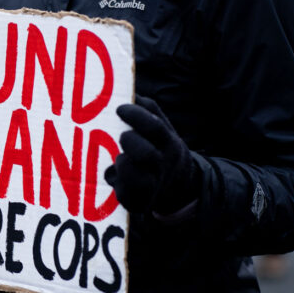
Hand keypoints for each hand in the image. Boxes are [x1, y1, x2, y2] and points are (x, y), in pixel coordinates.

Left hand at [104, 95, 199, 214]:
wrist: (180, 189)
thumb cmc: (162, 151)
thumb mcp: (164, 131)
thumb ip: (149, 110)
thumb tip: (131, 91)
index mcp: (170, 144)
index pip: (154, 127)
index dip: (135, 116)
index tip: (119, 108)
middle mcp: (163, 166)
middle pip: (145, 153)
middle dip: (129, 141)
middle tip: (121, 136)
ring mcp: (151, 186)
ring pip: (132, 174)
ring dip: (121, 162)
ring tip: (118, 157)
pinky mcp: (137, 201)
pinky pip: (121, 191)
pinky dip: (114, 180)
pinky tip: (113, 173)